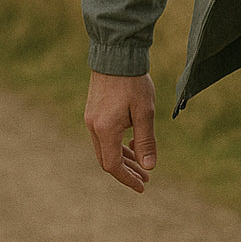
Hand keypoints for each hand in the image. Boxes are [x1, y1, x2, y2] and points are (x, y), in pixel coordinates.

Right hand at [84, 71, 156, 192]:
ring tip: (142, 165)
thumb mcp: (145, 112)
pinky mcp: (93, 112)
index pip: (113, 165)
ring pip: (106, 148)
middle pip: (107, 160)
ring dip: (124, 158)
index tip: (142, 186)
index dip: (128, 178)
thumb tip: (149, 167)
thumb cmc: (133, 82)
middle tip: (145, 179)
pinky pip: (104, 136)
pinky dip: (118, 144)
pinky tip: (132, 143)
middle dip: (127, 171)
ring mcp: (91, 119)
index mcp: (105, 130)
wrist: (116, 55)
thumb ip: (146, 140)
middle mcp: (93, 127)